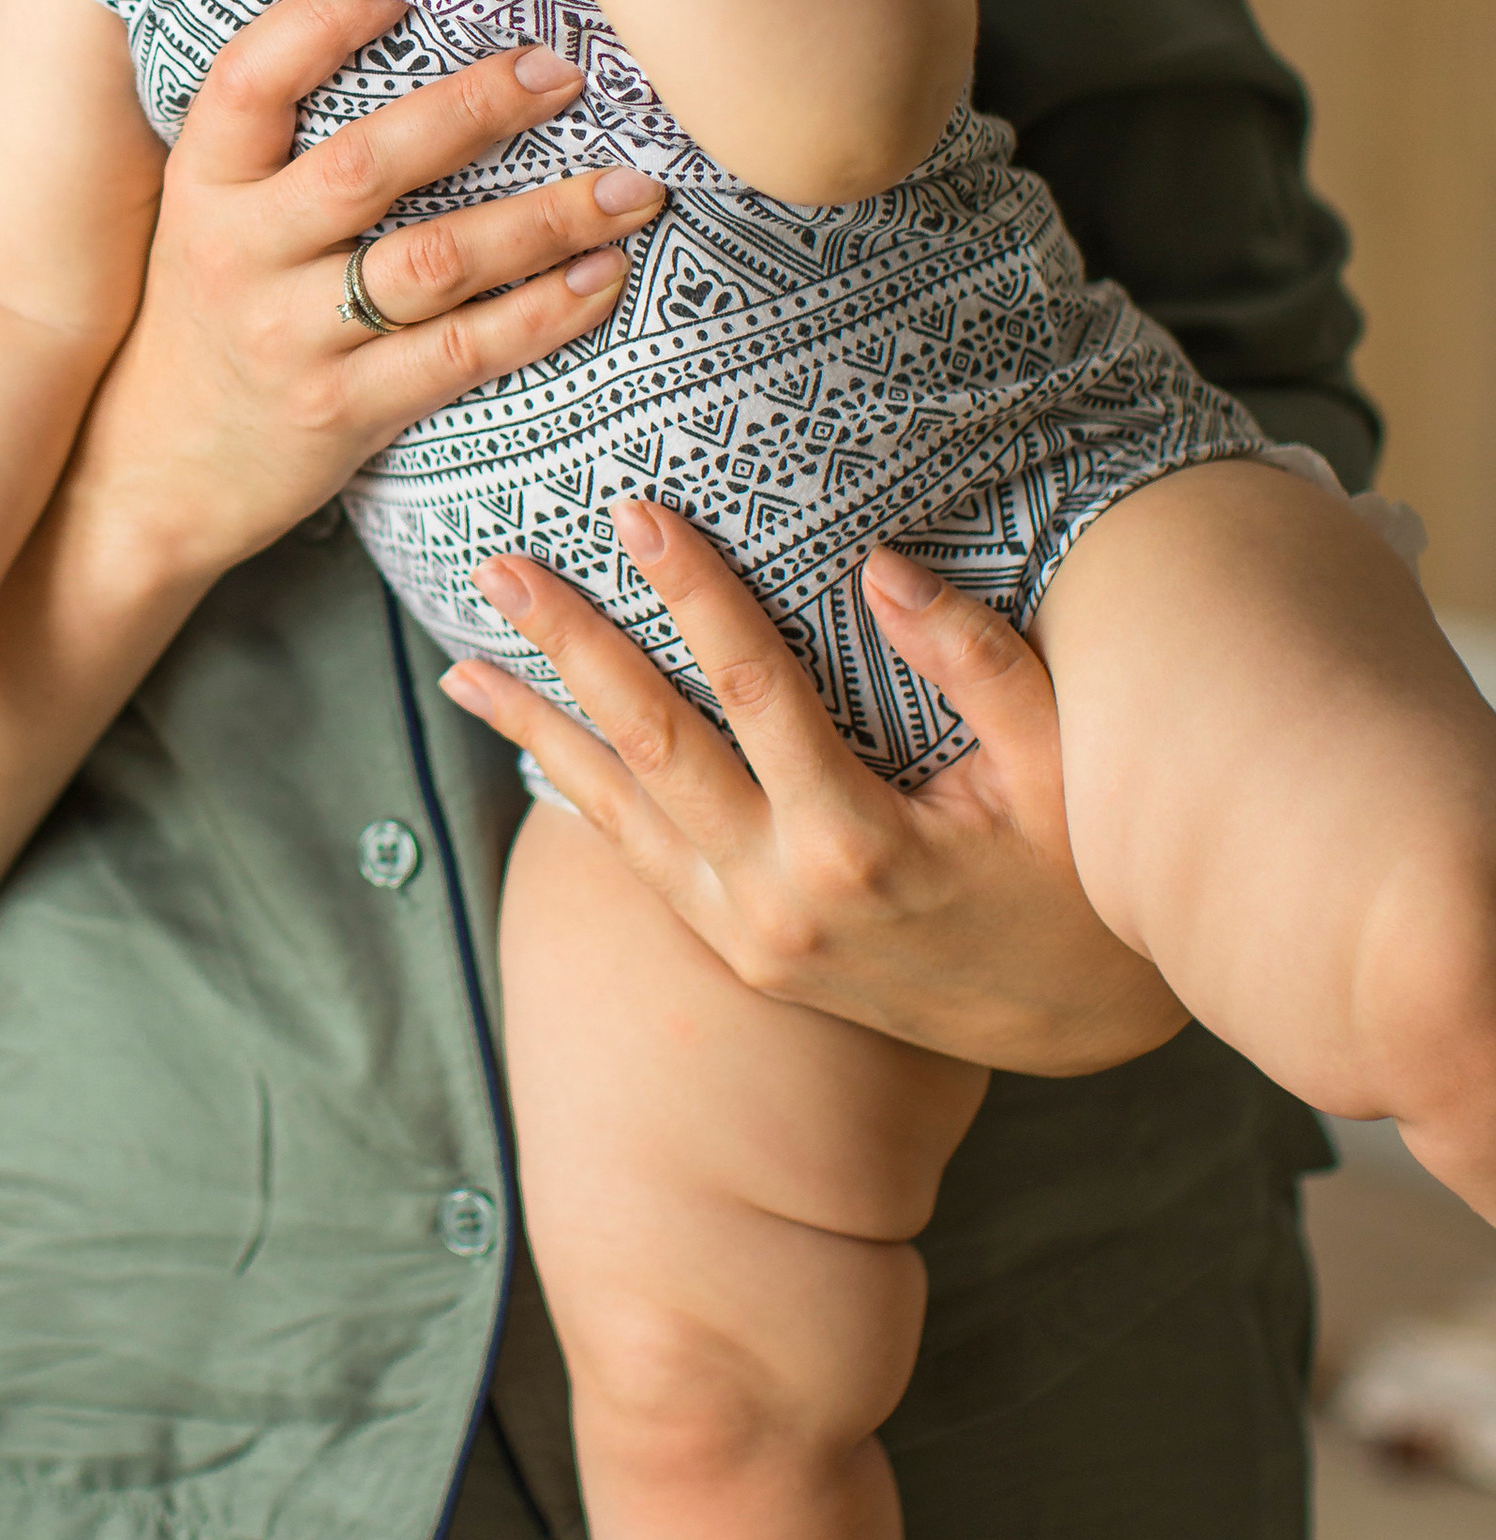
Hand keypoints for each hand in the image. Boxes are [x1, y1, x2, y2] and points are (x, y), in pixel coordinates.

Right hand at [62, 0, 663, 589]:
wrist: (155, 471)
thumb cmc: (207, 318)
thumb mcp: (206, 218)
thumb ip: (276, 145)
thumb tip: (397, 28)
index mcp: (203, 186)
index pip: (249, 80)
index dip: (324, 23)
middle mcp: (240, 253)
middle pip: (368, 164)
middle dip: (477, 109)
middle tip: (564, 72)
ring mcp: (292, 337)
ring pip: (435, 262)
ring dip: (547, 219)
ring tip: (631, 188)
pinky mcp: (344, 412)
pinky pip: (462, 352)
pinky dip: (544, 312)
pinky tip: (604, 277)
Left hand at [440, 501, 1188, 1075]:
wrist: (1074, 1029)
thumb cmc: (1081, 878)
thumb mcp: (1065, 773)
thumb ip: (978, 663)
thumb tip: (880, 564)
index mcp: (859, 843)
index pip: (750, 689)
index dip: (691, 593)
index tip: (634, 511)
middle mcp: (780, 896)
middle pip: (648, 745)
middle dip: (568, 647)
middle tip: (498, 566)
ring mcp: (746, 932)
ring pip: (614, 812)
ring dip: (534, 726)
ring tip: (459, 658)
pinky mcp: (735, 949)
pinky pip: (633, 855)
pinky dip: (573, 790)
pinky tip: (526, 736)